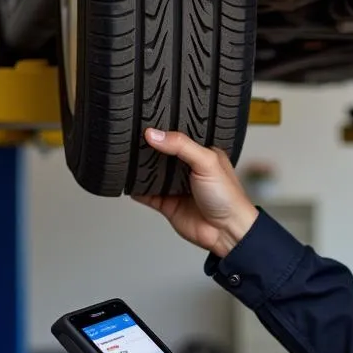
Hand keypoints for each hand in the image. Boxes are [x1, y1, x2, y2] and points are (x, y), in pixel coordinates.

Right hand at [132, 128, 258, 256]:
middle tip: (131, 136)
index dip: (165, 129)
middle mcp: (188, 169)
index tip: (147, 120)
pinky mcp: (166, 203)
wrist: (225, 232)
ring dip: (140, 167)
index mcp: (202, 154)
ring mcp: (176, 186)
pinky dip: (136, 188)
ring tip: (124, 154)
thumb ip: (181, 146)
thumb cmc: (227, 197)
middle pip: (162, 154)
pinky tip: (127, 180)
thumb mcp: (207, 162)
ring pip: (152, 173)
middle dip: (149, 148)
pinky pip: (146, 194)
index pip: (179, 137)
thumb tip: (155, 134)